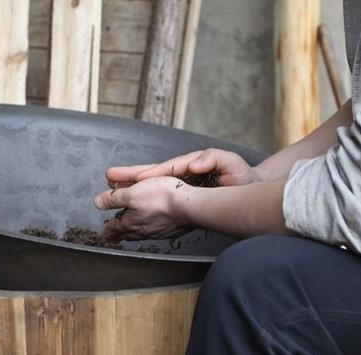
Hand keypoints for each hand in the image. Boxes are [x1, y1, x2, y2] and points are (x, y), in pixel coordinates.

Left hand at [94, 177, 192, 242]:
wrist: (189, 207)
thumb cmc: (162, 198)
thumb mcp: (132, 193)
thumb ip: (114, 198)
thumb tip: (98, 203)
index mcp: (131, 222)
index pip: (114, 228)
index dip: (107, 230)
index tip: (103, 234)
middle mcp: (143, 230)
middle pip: (127, 233)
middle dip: (119, 234)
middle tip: (113, 236)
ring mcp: (158, 232)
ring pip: (141, 234)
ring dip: (134, 233)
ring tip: (131, 232)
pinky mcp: (171, 230)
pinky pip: (155, 232)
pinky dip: (150, 230)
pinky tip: (154, 227)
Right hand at [105, 149, 259, 188]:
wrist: (249, 185)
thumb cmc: (242, 174)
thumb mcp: (230, 162)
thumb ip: (212, 158)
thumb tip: (193, 164)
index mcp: (191, 164)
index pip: (166, 169)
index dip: (150, 174)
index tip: (136, 179)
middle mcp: (183, 172)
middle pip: (153, 172)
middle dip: (131, 175)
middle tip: (110, 176)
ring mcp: (181, 183)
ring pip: (152, 183)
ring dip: (132, 185)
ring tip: (112, 186)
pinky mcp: (183, 194)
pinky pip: (160, 195)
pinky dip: (145, 197)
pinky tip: (133, 201)